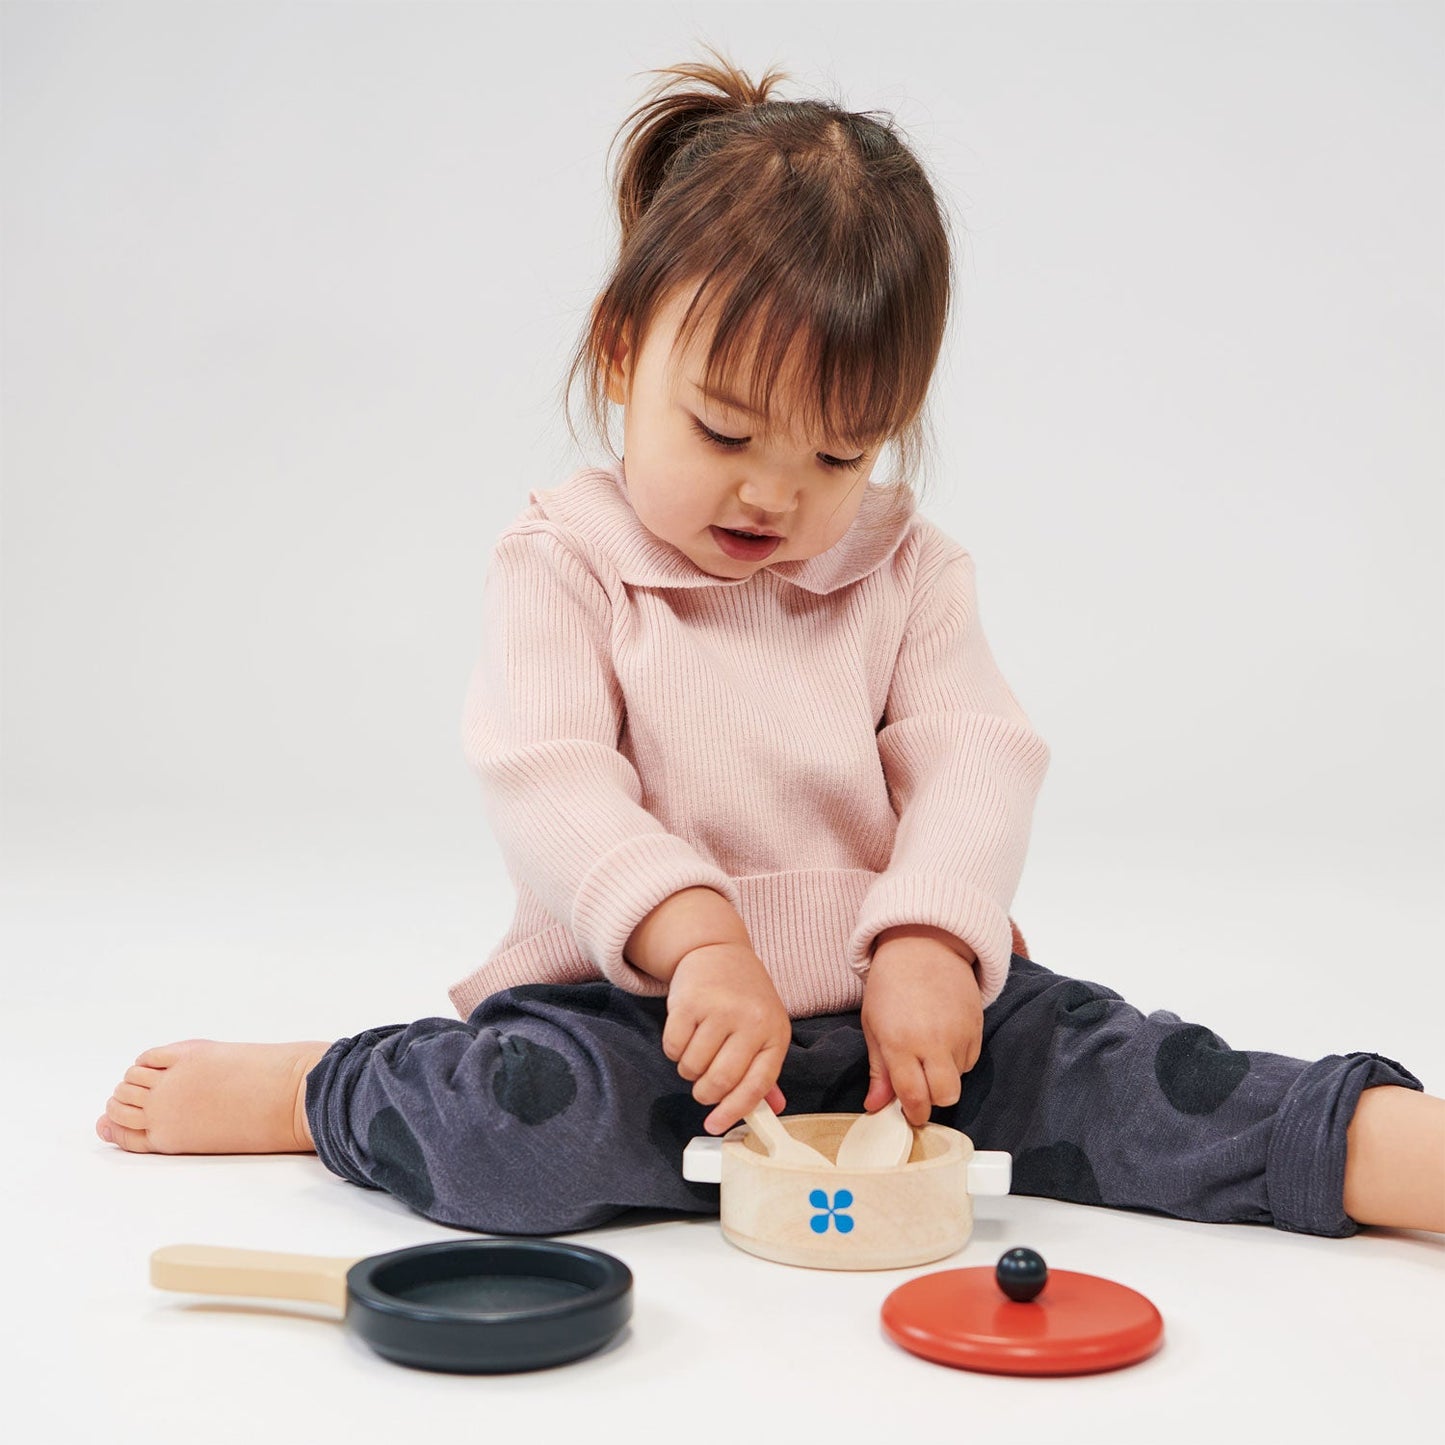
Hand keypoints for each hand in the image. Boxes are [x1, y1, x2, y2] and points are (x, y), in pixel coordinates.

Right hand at [663, 942, 790, 1135]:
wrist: (719, 951)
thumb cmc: (744, 997)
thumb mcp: (764, 1028)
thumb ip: (764, 1070)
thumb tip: (772, 1111)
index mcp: (775, 1033)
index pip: (757, 1085)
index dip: (734, 1111)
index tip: (715, 1125)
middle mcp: (751, 1020)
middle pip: (719, 1081)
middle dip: (705, 1093)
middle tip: (702, 1087)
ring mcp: (720, 1009)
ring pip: (692, 1067)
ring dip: (688, 1069)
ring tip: (697, 1049)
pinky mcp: (689, 1001)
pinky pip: (672, 1048)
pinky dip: (674, 1050)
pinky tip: (685, 1033)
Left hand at [860, 935, 983, 1126]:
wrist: (922, 946)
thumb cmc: (890, 985)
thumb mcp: (873, 1025)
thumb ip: (878, 1070)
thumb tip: (875, 1107)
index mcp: (900, 1042)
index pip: (914, 1097)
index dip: (913, 1113)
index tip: (909, 1115)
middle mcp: (933, 1041)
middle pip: (946, 1097)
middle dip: (934, 1100)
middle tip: (920, 1088)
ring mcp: (959, 1034)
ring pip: (959, 1079)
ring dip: (945, 1075)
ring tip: (928, 1050)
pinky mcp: (977, 1026)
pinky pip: (971, 1060)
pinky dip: (958, 1059)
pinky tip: (943, 1038)